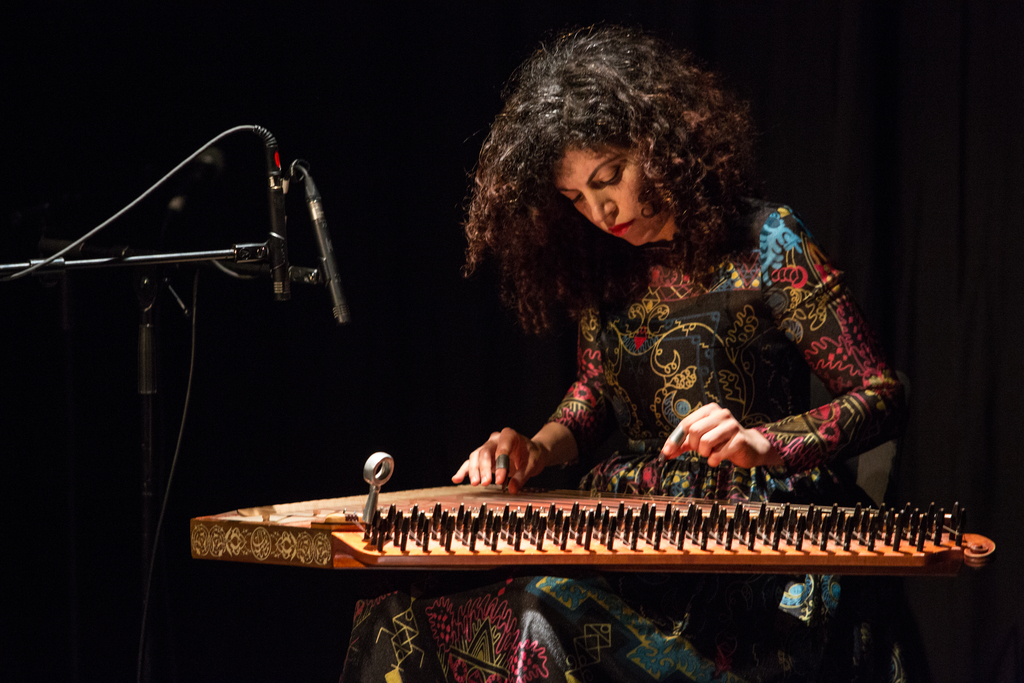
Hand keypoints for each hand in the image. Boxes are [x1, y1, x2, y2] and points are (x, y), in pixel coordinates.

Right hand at [452, 428, 547, 493]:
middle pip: (485, 451)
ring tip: (476, 483)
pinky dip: (463, 471)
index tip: (501, 479)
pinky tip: (456, 479)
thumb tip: (512, 488)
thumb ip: (522, 476)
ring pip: (475, 456)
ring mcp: (487, 448)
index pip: (502, 447)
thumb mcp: (533, 464)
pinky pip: (470, 463)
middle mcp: (495, 439)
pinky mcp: (482, 458)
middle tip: (485, 483)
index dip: (500, 463)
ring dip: (474, 470)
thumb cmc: (532, 455)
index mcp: (509, 435)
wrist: (531, 452)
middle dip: (484, 468)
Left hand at [661, 402, 781, 467]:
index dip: (675, 440)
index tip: (667, 452)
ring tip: (713, 452)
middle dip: (695, 446)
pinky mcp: (740, 439)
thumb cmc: (722, 441)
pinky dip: (714, 460)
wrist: (750, 447)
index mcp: (710, 410)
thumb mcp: (701, 439)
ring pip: (705, 442)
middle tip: (703, 450)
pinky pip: (718, 454)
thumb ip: (683, 443)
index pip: (686, 424)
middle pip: (694, 432)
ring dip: (705, 453)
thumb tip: (665, 453)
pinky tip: (720, 457)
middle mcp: (721, 413)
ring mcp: (732, 425)